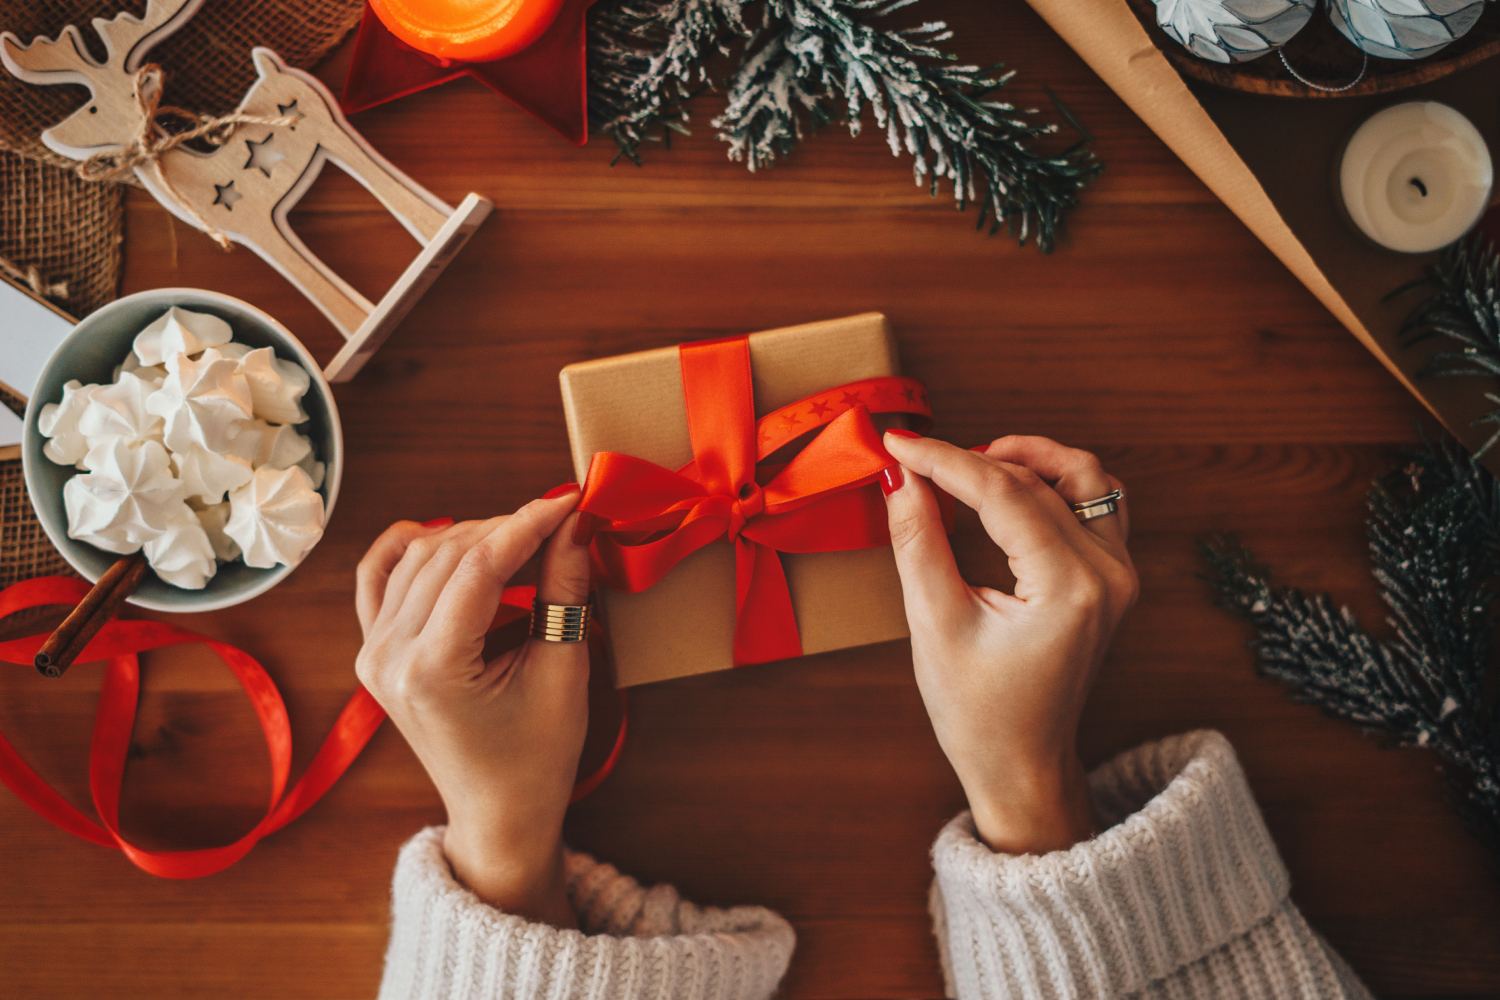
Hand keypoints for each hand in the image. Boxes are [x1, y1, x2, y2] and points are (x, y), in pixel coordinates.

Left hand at [354, 488, 589, 927]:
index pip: (479, 567)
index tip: (569, 500)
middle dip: (507, 527)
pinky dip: (408, 548)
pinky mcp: (373, 653)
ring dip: (472, 536)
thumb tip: (574, 524)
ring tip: (524, 539)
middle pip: (448, 555)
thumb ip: (565, 591)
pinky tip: (440, 532)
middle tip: (560, 520)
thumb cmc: (536, 759)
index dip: (528, 524)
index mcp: (433, 670)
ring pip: (418, 558)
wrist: (498, 814)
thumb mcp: (563, 674)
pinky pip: (378, 578)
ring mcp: (373, 654)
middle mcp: (388, 657)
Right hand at [880, 433, 1137, 854]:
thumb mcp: (935, 624)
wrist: (1023, 764)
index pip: (1004, 493)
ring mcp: (1119, 574)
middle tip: (915, 459)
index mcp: (1069, 589)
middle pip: (1037, 481)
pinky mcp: (1114, 576)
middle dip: (971, 460)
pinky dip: (1053, 482)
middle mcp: (1108, 574)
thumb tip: (902, 477)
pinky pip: (1096, 501)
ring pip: (1082, 477)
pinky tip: (1010, 486)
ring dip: (1027, 459)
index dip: (944, 460)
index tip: (898, 443)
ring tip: (970, 464)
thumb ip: (918, 541)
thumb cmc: (979, 712)